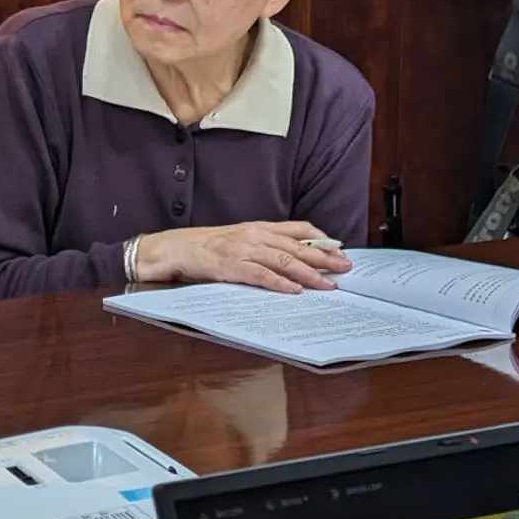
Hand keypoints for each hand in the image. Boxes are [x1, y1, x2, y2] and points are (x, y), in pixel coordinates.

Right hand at [136, 221, 351, 293]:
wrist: (173, 248)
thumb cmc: (205, 246)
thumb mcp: (238, 239)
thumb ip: (263, 245)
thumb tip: (292, 257)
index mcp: (257, 227)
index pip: (297, 228)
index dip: (321, 238)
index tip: (339, 248)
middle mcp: (254, 235)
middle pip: (296, 245)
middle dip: (324, 257)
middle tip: (345, 267)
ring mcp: (242, 250)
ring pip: (283, 260)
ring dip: (308, 273)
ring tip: (327, 283)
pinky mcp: (230, 266)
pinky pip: (260, 275)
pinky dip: (279, 283)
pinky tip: (294, 290)